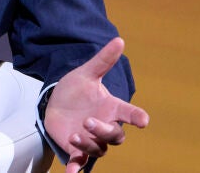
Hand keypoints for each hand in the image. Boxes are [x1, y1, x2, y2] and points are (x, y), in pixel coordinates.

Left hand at [43, 37, 148, 172]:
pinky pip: (80, 163)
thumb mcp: (86, 73)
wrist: (56, 103)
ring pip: (98, 149)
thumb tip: (119, 40)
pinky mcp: (76, 150)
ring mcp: (91, 140)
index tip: (143, 120)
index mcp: (111, 108)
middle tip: (88, 121)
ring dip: (88, 145)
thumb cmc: (76, 89)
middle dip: (103, 130)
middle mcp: (104, 126)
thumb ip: (103, 60)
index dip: (137, 117)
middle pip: (114, 135)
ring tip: (74, 135)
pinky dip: (77, 169)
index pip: (129, 113)